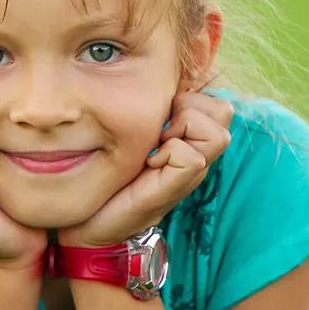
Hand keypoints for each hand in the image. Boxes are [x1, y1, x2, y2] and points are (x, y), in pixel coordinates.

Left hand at [55, 90, 233, 248]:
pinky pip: (192, 156)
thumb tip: (158, 85)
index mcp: (187, 140)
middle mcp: (196, 155)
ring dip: (180, 131)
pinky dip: (168, 154)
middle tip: (156, 131)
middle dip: (187, 108)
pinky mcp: (177, 188)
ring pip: (216, 132)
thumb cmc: (105, 181)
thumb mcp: (128, 139)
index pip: (214, 101)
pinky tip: (146, 165)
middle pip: (222, 110)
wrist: (86, 224)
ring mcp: (190, 174)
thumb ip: (149, 116)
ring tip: (153, 148)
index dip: (186, 98)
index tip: (155, 118)